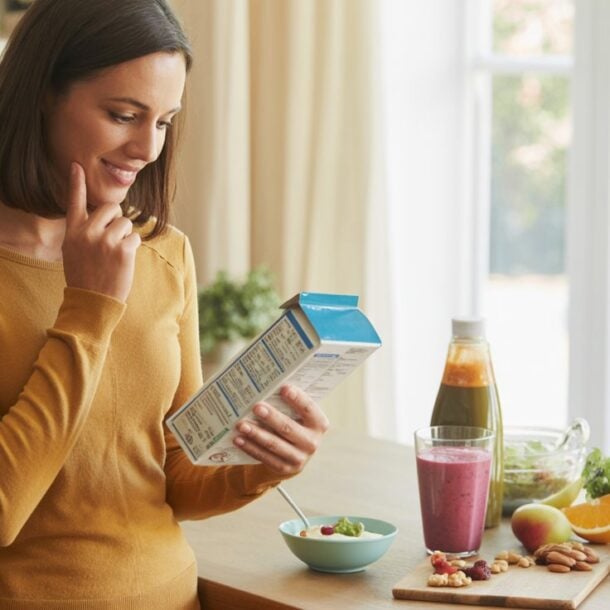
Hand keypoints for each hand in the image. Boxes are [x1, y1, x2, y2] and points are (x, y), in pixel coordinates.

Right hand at [62, 162, 140, 302]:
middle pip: (111, 207)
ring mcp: (105, 241)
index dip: (76, 182)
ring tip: (115, 254)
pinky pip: (135, 238)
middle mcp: (87, 233)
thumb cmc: (86, 276)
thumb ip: (85, 232)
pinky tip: (123, 261)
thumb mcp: (75, 251)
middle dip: (117, 219)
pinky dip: (133, 248)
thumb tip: (106, 216)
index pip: (75, 201)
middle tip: (112, 240)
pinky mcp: (122, 250)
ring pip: (126, 222)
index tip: (77, 165)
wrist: (93, 301)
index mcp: (73, 231)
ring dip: (126, 236)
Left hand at [233, 385, 328, 474]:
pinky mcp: (285, 468)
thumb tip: (268, 388)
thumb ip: (290, 405)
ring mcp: (299, 458)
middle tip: (256, 407)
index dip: (297, 398)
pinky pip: (265, 457)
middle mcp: (312, 442)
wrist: (295, 456)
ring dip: (256, 434)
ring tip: (241, 424)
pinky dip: (250, 447)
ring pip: (274, 444)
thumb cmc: (294, 425)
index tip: (283, 388)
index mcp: (319, 424)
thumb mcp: (299, 416)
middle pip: (288, 427)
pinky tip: (239, 439)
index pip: (309, 409)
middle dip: (271, 417)